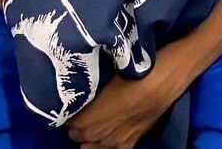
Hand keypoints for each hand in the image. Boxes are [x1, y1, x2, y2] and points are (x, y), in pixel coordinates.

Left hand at [67, 64, 183, 148]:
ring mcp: (109, 144)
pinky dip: (108, 145)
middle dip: (80, 125)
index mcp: (81, 122)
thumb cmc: (125, 80)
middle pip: (76, 135)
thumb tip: (78, 99)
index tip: (78, 104)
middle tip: (88, 112)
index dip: (73, 112)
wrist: (154, 88)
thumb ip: (86, 99)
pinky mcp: (126, 146)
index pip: (67, 121)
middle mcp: (92, 137)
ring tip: (99, 124)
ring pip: (89, 147)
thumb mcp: (99, 85)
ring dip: (91, 137)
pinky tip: (112, 134)